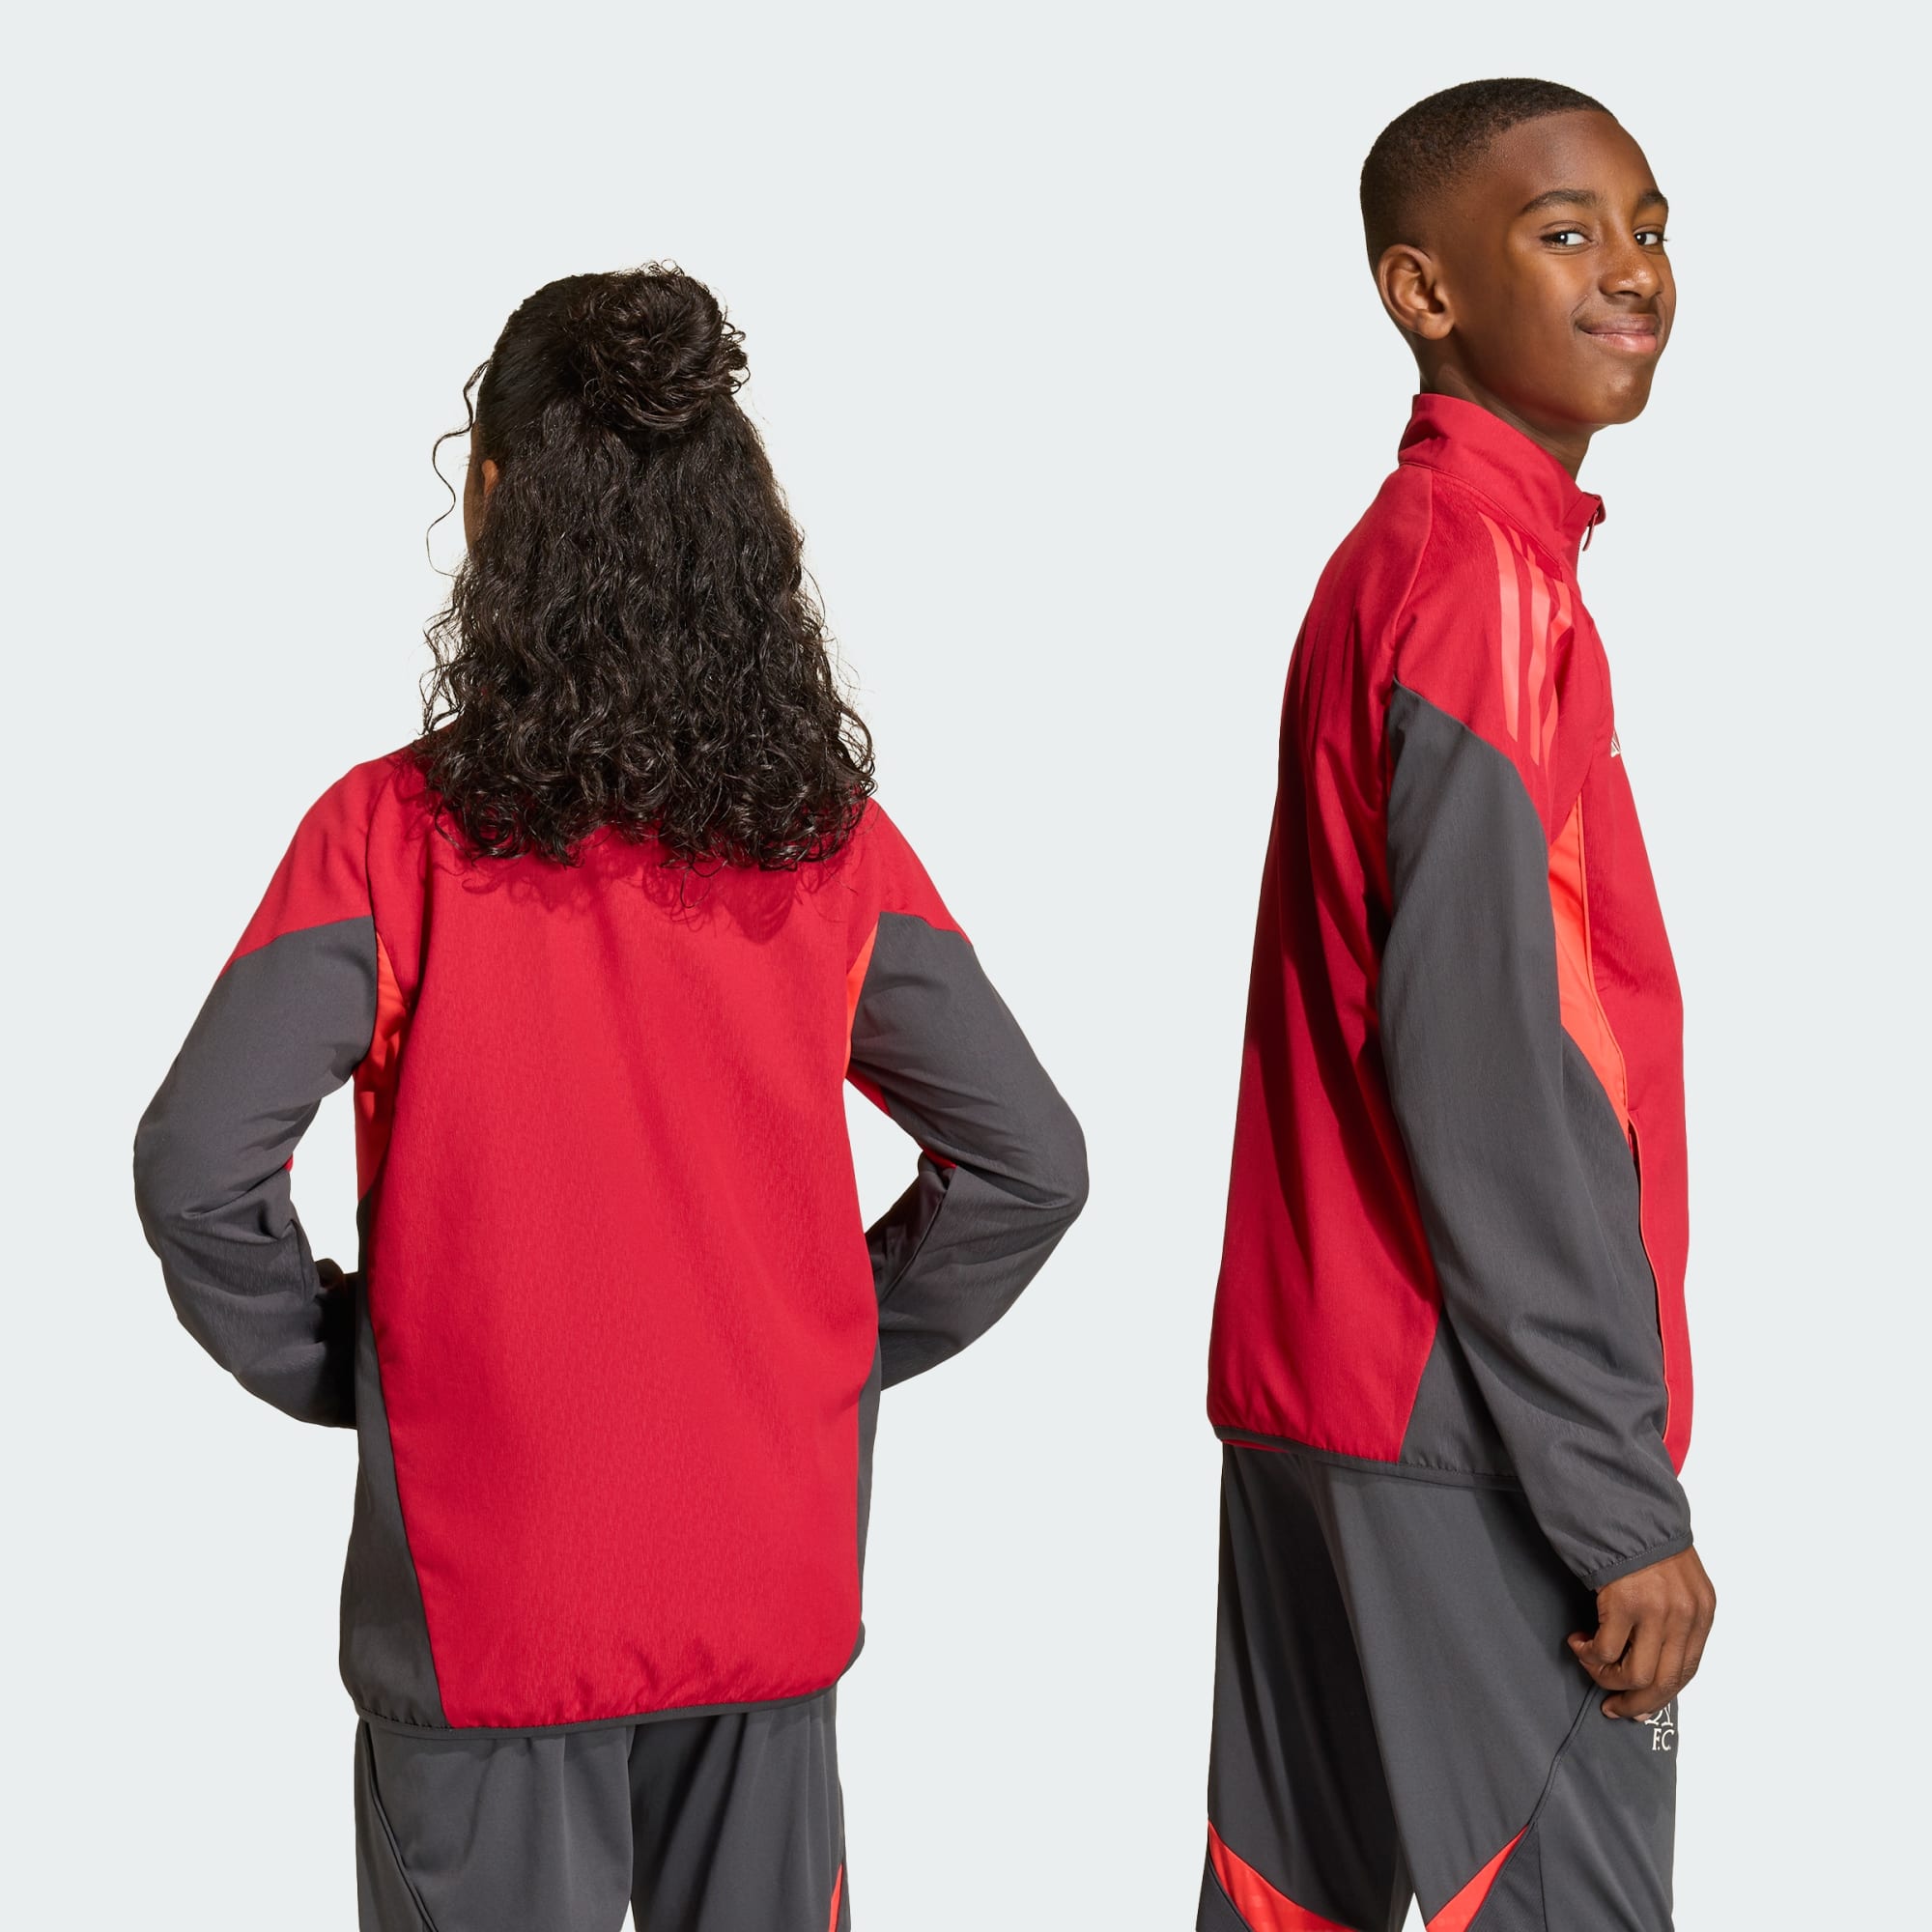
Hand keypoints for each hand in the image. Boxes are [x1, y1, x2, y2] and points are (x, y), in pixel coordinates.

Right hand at [1566, 1546, 1715, 1719]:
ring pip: (1636, 1675)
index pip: (1687, 1671)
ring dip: (1606, 1677)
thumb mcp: (1676, 1581)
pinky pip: (1606, 1651)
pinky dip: (1589, 1655)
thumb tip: (1653, 1663)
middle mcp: (1685, 1616)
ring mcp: (1657, 1611)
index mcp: (1702, 1612)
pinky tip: (1579, 1641)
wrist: (1624, 1505)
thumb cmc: (1645, 1540)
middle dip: (1636, 1703)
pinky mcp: (1625, 1603)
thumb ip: (1674, 1617)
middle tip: (1613, 1707)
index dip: (1661, 1696)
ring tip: (1588, 1660)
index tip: (1638, 1707)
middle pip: (1665, 1684)